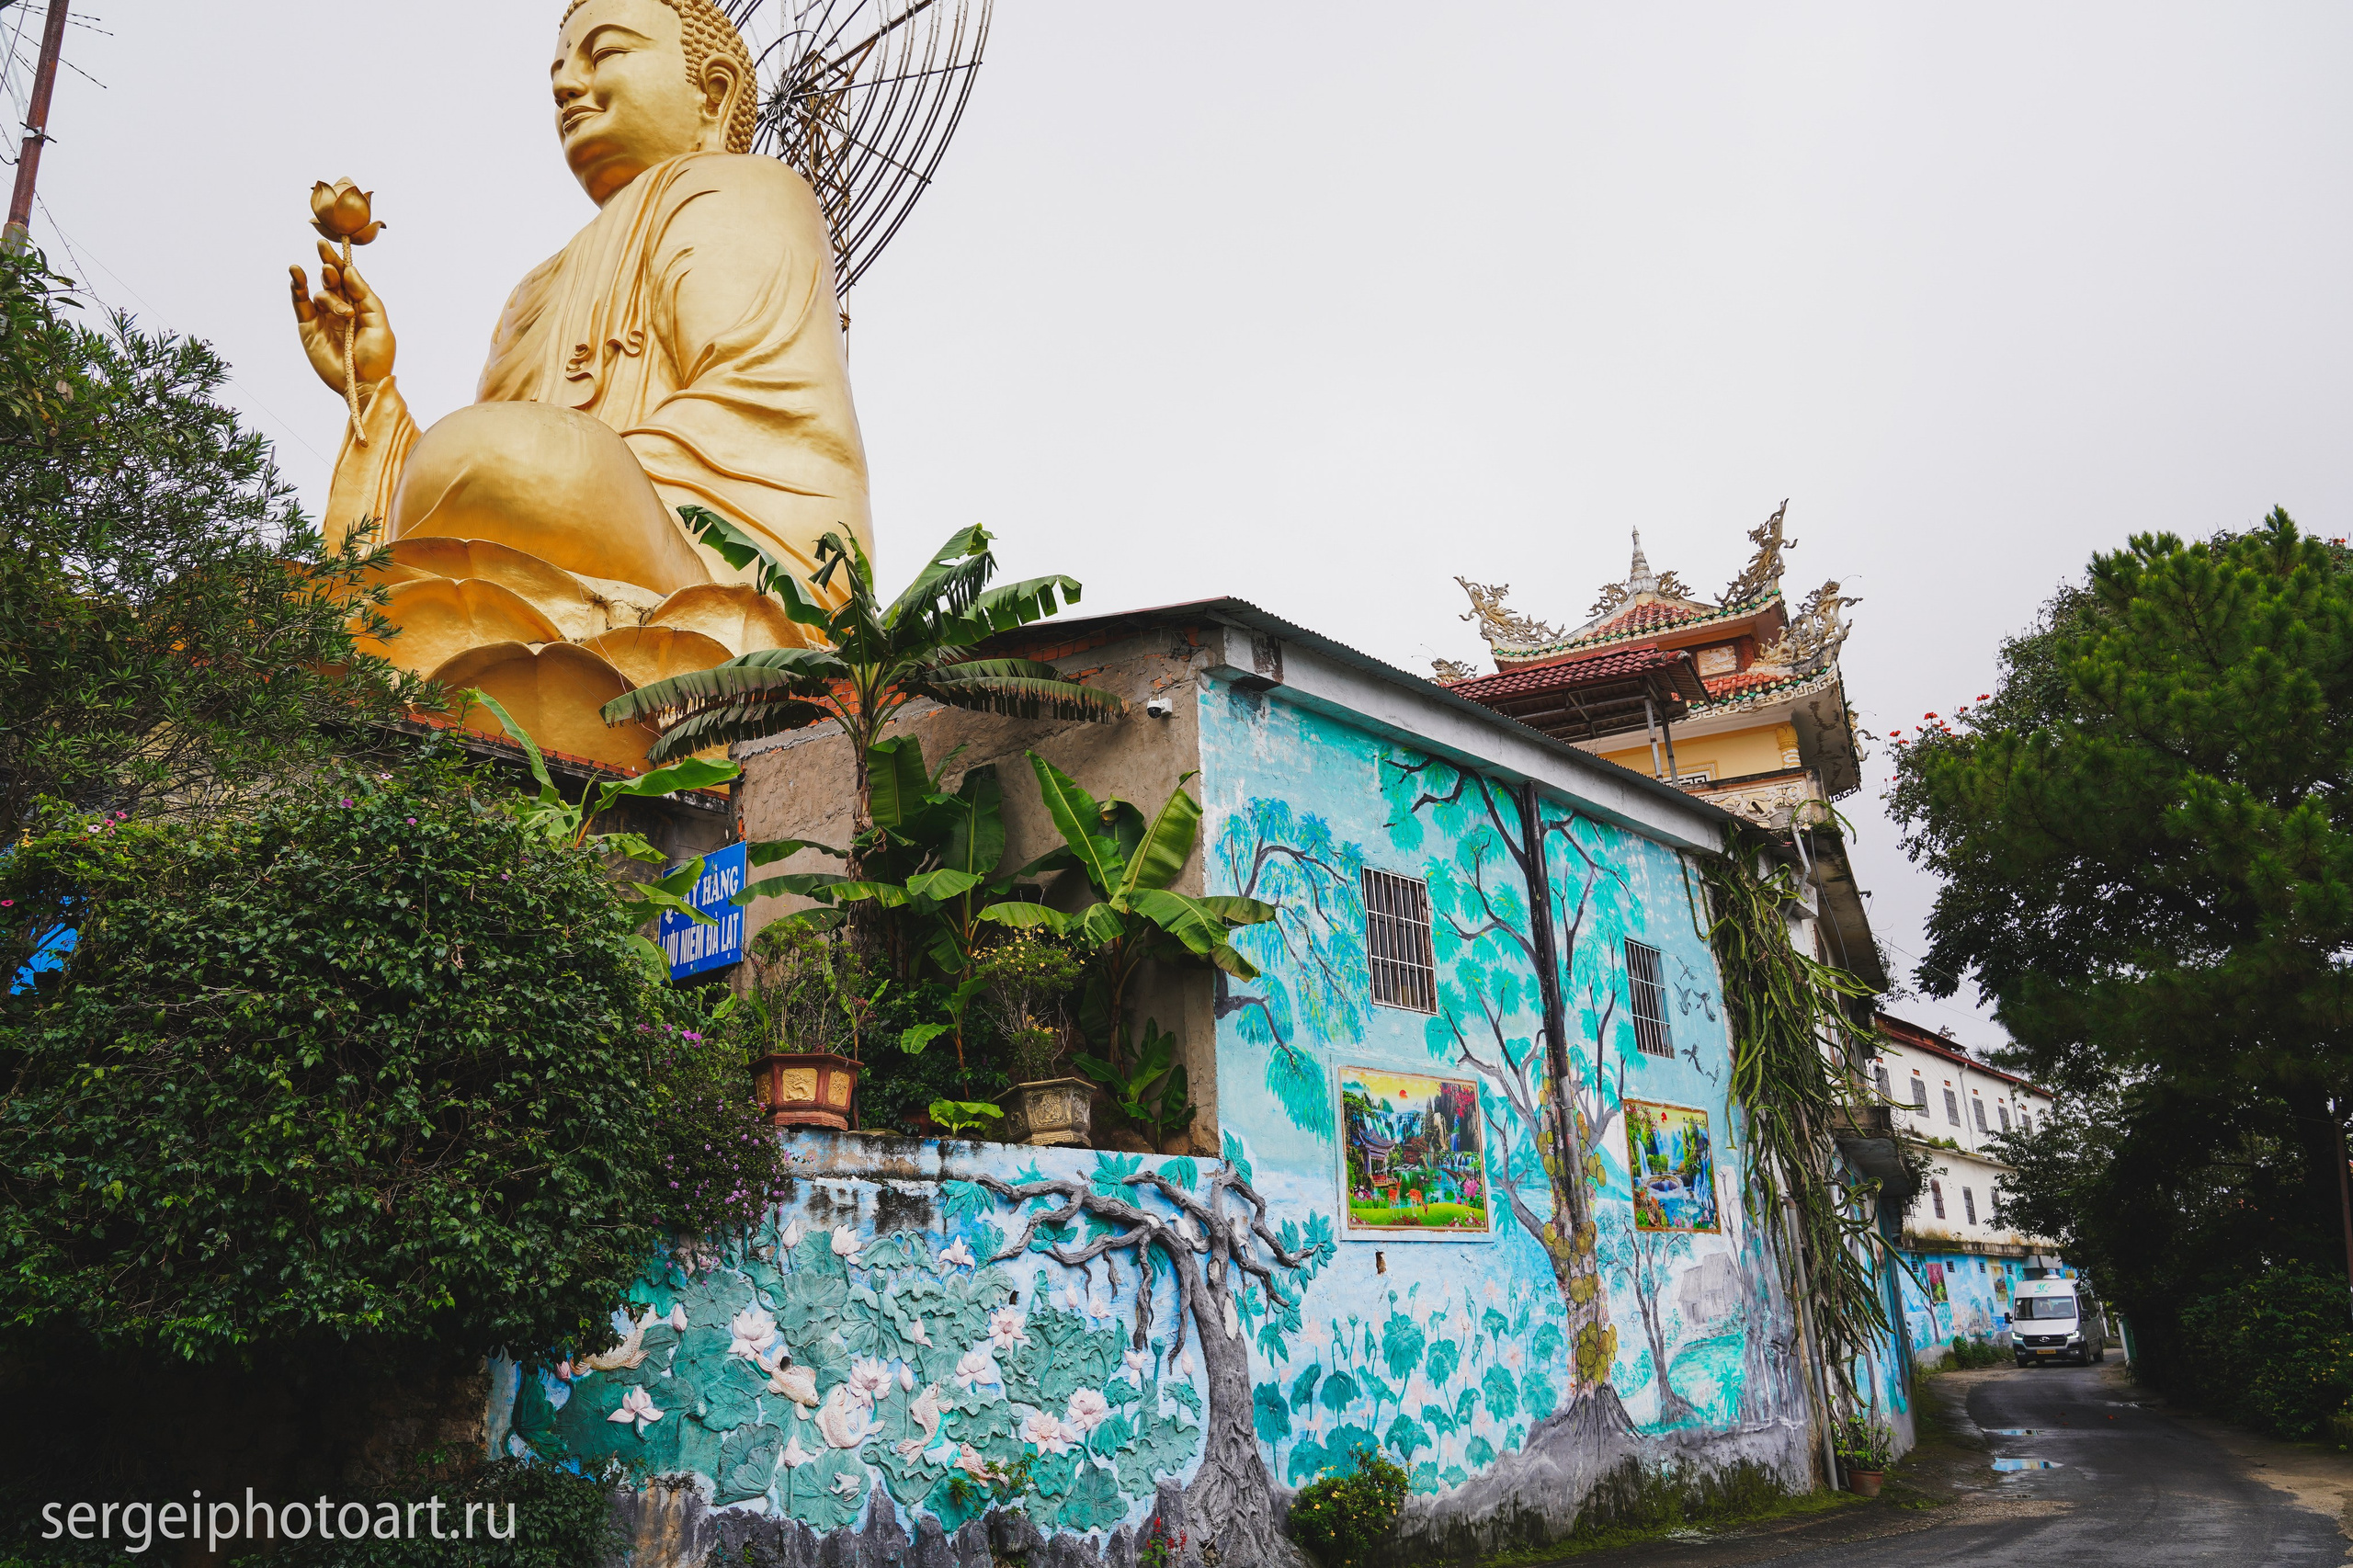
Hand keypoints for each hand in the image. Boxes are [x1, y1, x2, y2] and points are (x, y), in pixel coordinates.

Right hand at [289, 238, 394, 397]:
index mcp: (360, 306)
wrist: (363, 384)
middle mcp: (340, 308)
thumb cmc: (376, 357)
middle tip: (324, 250)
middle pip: (331, 280)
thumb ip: (366, 296)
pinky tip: (296, 274)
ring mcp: (323, 317)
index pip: (348, 279)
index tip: (333, 247)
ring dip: (329, 296)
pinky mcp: (308, 328)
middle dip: (329, 264)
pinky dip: (297, 287)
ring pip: (319, 292)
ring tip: (344, 313)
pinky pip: (300, 303)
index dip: (340, 262)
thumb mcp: (379, 323)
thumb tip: (351, 271)